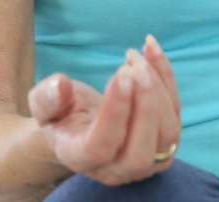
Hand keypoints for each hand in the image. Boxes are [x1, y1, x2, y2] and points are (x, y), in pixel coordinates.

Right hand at [29, 36, 180, 184]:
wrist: (80, 127)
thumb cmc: (60, 115)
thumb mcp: (43, 105)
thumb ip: (46, 98)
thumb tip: (59, 85)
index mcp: (80, 158)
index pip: (102, 146)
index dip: (115, 111)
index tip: (121, 73)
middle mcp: (115, 169)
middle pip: (141, 150)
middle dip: (144, 105)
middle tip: (134, 67)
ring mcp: (144, 162)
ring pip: (166, 134)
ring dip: (159, 89)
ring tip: (137, 55)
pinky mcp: (164, 144)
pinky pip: (175, 114)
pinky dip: (168, 80)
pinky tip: (152, 49)